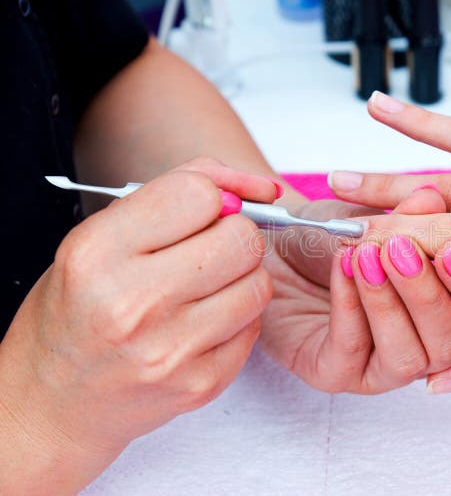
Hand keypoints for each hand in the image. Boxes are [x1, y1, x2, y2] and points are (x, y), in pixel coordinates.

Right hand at [0, 157, 278, 493]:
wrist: (52, 403)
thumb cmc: (76, 313)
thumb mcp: (97, 240)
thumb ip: (170, 198)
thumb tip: (251, 187)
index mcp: (97, 253)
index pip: (198, 194)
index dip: (212, 196)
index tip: (204, 211)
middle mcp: (134, 302)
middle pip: (241, 238)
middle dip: (234, 236)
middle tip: (209, 252)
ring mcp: (171, 349)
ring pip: (260, 282)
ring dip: (242, 278)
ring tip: (206, 289)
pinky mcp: (201, 384)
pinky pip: (256, 326)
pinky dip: (239, 319)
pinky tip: (204, 324)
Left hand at [258, 190, 450, 393]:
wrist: (271, 249)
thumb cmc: (328, 237)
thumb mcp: (370, 216)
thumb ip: (406, 215)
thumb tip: (432, 198)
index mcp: (445, 306)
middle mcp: (421, 343)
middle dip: (428, 294)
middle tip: (401, 249)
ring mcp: (379, 367)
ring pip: (407, 356)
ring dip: (388, 303)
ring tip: (367, 256)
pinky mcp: (334, 376)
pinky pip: (351, 350)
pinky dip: (350, 306)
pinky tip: (342, 268)